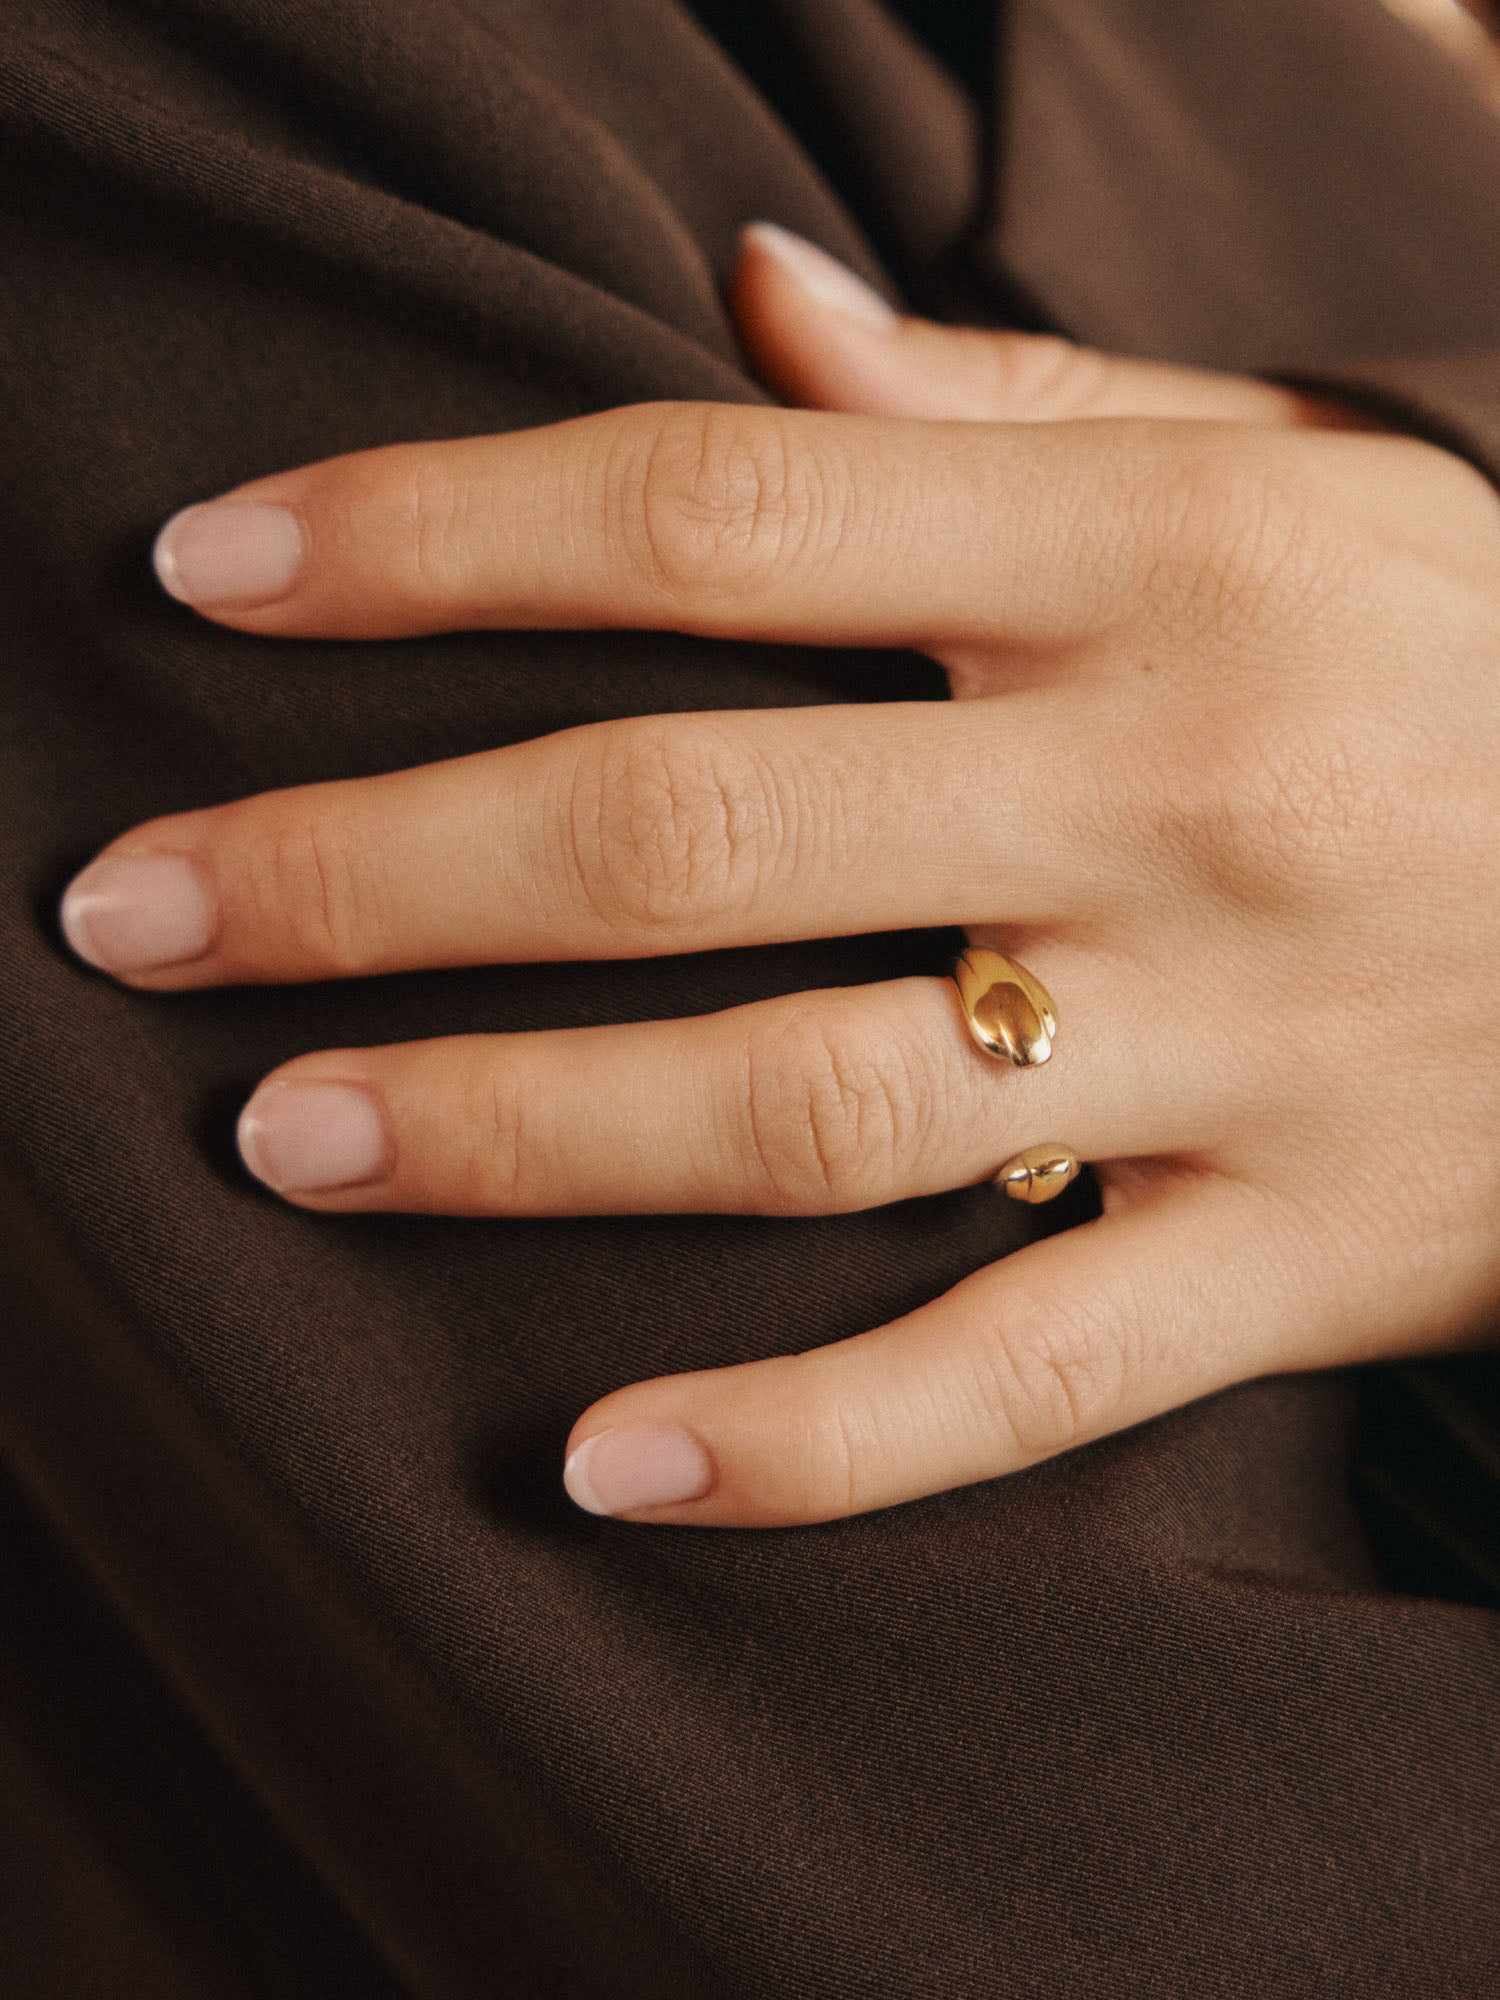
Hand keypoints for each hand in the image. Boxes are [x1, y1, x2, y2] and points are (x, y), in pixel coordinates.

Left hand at [59, 226, 1499, 1527]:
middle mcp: (1178, 790)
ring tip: (286, 1141)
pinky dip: (807, 1437)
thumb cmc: (1461, 663)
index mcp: (1153, 559)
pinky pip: (1022, 1373)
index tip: (207, 578)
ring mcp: (1241, 1044)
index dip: (427, 536)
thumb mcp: (1277, 470)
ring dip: (518, 1135)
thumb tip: (740, 307)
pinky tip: (603, 1465)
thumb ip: (1000, 402)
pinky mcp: (1297, 1257)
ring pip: (811, 1110)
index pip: (711, 510)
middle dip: (368, 870)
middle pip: (687, 826)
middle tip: (134, 916)